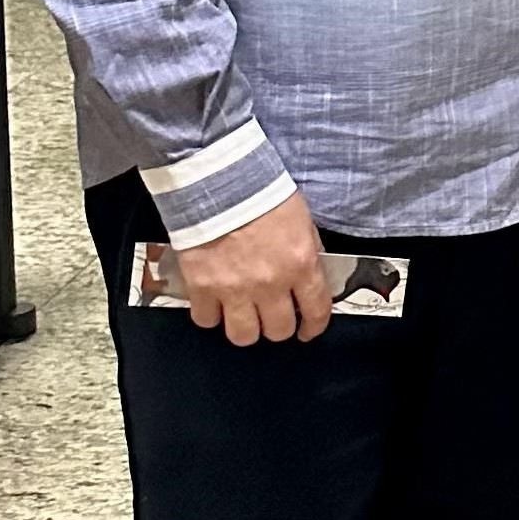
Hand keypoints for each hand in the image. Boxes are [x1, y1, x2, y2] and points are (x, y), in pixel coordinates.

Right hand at [171, 193, 331, 344]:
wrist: (220, 184)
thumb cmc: (262, 195)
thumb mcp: (302, 223)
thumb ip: (306, 254)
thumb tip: (308, 277)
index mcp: (300, 265)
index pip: (316, 311)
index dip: (314, 326)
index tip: (308, 330)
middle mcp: (270, 284)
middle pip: (278, 331)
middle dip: (279, 328)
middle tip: (274, 318)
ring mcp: (234, 290)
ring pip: (243, 336)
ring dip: (246, 328)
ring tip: (245, 316)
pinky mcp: (202, 288)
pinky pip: (207, 320)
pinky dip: (211, 316)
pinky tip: (215, 304)